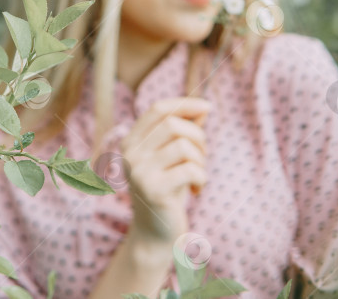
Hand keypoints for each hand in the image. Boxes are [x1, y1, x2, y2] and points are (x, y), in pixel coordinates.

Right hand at [120, 97, 209, 245]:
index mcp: (131, 141)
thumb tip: (203, 107)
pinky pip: (190, 170)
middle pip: (173, 125)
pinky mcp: (153, 191)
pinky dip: (202, 178)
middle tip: (202, 156)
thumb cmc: (169, 189)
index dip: (184, 104)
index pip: (158, 109)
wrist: (156, 233)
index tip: (206, 107)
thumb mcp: (174, 157)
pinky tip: (197, 190)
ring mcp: (139, 172)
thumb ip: (184, 131)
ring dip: (200, 160)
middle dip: (198, 136)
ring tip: (198, 175)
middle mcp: (130, 154)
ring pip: (183, 146)